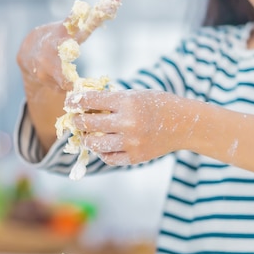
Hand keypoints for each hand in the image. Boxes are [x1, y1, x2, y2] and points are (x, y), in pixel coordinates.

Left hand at [65, 89, 195, 164]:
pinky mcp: (135, 157)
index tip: (69, 103)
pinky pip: (109, 158)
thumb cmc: (157, 105)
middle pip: (89, 124)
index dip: (76, 101)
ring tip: (88, 135)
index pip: (91, 101)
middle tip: (75, 120)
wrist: (184, 124)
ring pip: (95, 144)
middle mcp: (128, 123)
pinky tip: (103, 146)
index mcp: (127, 102)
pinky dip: (102, 153)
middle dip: (77, 121)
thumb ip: (112, 100)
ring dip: (87, 139)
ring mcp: (131, 142)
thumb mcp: (136, 95)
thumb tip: (83, 103)